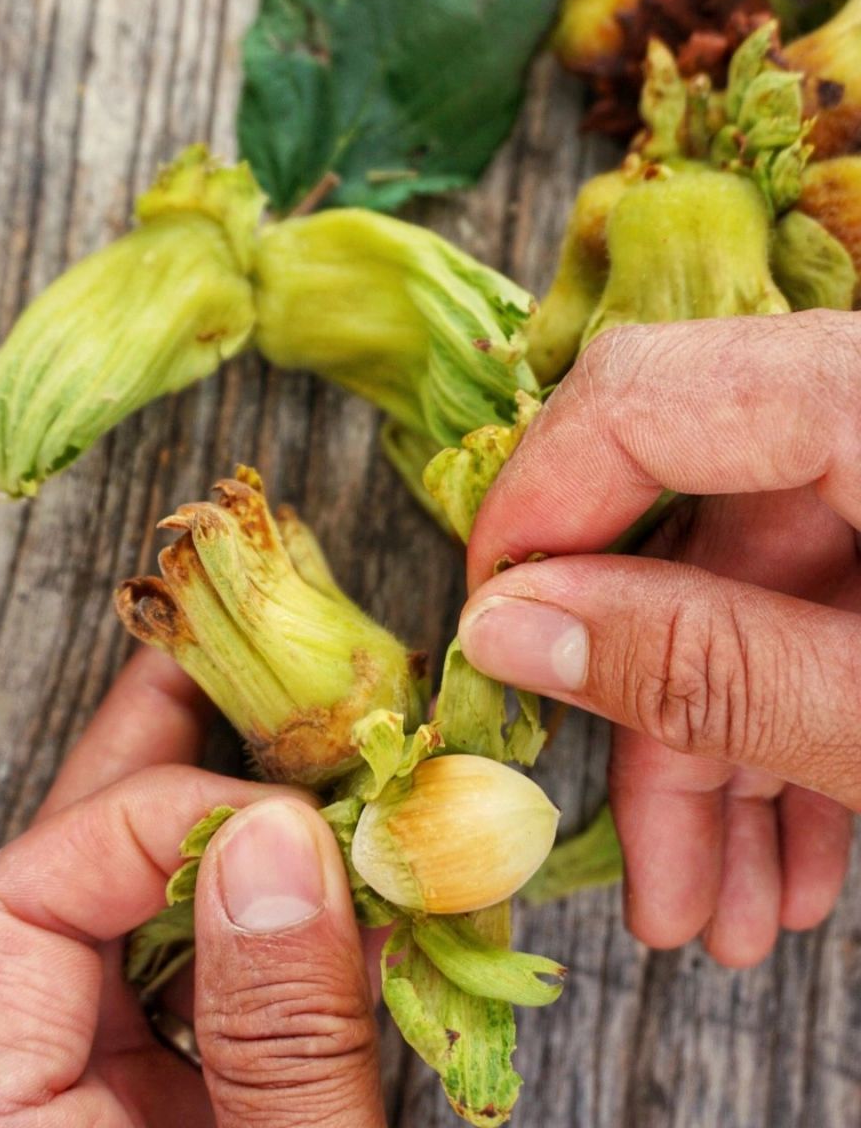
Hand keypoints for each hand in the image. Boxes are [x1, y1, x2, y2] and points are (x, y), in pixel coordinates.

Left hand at [0, 649, 385, 1126]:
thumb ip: (279, 1040)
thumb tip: (282, 841)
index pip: (20, 904)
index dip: (147, 819)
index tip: (283, 812)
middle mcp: (30, 1105)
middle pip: (65, 884)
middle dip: (159, 765)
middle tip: (233, 669)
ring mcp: (99, 1112)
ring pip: (136, 928)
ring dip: (233, 838)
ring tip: (305, 760)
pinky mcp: (166, 1121)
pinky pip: (205, 989)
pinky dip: (278, 928)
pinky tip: (345, 889)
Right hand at [459, 310, 858, 966]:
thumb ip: (695, 663)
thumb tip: (505, 629)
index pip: (633, 400)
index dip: (533, 519)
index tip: (486, 645)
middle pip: (690, 525)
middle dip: (649, 711)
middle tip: (622, 850)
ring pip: (756, 590)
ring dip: (724, 757)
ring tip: (721, 913)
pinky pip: (828, 609)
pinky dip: (799, 728)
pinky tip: (795, 861)